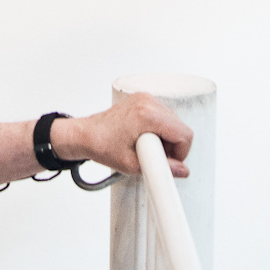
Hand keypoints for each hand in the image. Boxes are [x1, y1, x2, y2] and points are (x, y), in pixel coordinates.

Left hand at [53, 93, 193, 177]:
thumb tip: (182, 171)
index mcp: (147, 115)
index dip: (181, 153)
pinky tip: (145, 139)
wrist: (85, 135)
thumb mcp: (132, 164)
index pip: (183, 133)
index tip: (169, 163)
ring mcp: (144, 98)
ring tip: (147, 149)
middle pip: (179, 126)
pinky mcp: (141, 100)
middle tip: (155, 158)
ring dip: (166, 138)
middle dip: (173, 146)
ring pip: (172, 121)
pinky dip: (159, 129)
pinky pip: (162, 115)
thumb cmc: (101, 146)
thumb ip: (160, 168)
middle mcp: (147, 102)